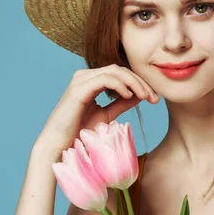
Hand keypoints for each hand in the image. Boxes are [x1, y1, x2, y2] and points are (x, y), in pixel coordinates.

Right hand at [34, 64, 158, 159]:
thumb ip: (122, 103)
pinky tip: (130, 96)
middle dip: (140, 82)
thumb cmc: (79, 132)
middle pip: (119, 69)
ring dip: (134, 82)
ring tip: (146, 96)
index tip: (154, 98)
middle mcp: (84, 76)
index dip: (139, 82)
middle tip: (154, 97)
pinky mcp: (78, 89)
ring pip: (114, 71)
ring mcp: (80, 80)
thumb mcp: (106, 115)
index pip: (120, 74)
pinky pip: (104, 79)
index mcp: (90, 80)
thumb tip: (141, 94)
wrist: (58, 144)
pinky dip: (120, 85)